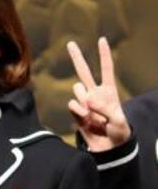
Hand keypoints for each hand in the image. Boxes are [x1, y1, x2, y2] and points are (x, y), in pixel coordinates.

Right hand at [67, 37, 130, 151]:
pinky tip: (87, 120)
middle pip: (84, 71)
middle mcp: (95, 93)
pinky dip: (79, 111)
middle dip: (77, 57)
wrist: (109, 148)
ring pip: (77, 90)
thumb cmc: (118, 132)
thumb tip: (87, 101)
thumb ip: (104, 107)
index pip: (106, 69)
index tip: (101, 40)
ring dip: (85, 100)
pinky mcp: (76, 113)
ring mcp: (84, 103)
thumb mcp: (118, 119)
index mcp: (109, 91)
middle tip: (70, 43)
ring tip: (95, 116)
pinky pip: (73, 105)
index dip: (104, 54)